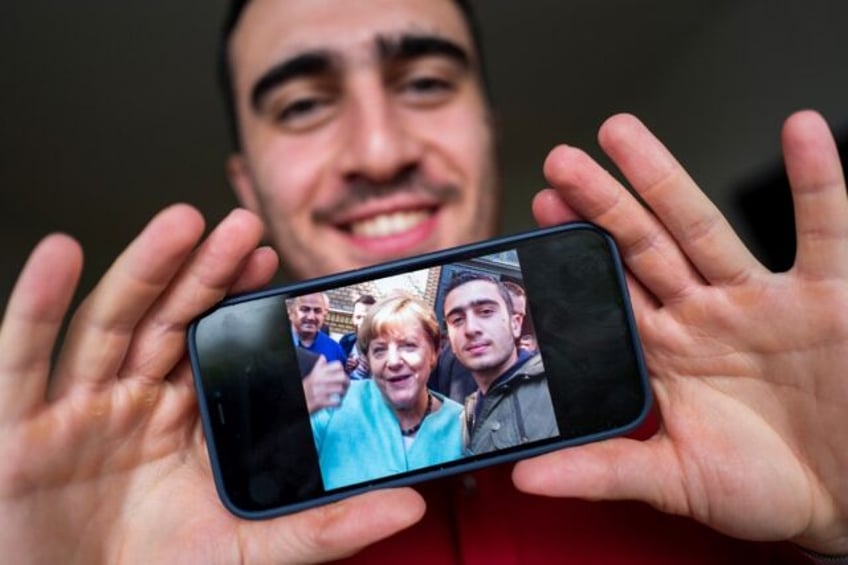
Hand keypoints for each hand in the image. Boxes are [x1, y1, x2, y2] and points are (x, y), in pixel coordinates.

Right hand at [0, 205, 423, 562]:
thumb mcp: (254, 552)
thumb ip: (328, 526)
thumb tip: (408, 502)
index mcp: (187, 419)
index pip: (216, 343)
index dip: (238, 299)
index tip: (273, 260)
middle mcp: (133, 402)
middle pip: (167, 320)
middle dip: (203, 271)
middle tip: (242, 227)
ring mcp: (77, 411)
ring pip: (108, 324)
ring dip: (142, 270)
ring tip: (183, 223)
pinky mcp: (20, 431)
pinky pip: (23, 361)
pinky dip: (34, 305)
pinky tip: (58, 255)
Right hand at [304, 355, 350, 412]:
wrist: (297, 401)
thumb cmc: (306, 390)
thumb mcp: (310, 376)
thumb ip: (318, 367)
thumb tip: (323, 357)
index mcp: (318, 372)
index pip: (337, 365)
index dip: (342, 370)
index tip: (342, 374)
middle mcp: (319, 380)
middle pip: (342, 376)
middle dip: (347, 382)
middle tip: (345, 386)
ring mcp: (319, 391)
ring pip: (341, 389)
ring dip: (343, 394)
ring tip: (341, 395)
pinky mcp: (320, 402)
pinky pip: (336, 402)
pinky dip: (338, 404)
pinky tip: (336, 404)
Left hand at [515, 111, 847, 554]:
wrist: (842, 499)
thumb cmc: (760, 488)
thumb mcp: (673, 479)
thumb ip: (601, 470)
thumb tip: (524, 478)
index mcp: (665, 352)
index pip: (610, 290)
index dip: (575, 254)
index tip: (536, 214)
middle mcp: (704, 314)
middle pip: (642, 245)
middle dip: (602, 203)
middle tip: (559, 161)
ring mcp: (761, 301)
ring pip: (704, 228)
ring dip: (664, 179)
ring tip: (621, 133)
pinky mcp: (825, 299)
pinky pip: (824, 232)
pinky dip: (818, 183)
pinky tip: (801, 131)